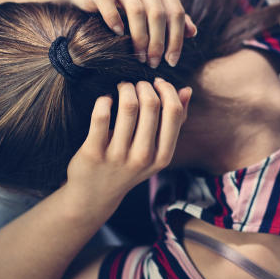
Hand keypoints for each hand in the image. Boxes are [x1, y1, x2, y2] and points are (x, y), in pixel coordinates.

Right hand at [63, 0, 196, 67]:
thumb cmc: (128, 8)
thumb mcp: (153, 12)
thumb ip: (173, 20)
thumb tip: (193, 33)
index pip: (176, 11)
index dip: (176, 39)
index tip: (172, 62)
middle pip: (158, 12)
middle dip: (158, 42)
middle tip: (153, 63)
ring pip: (136, 10)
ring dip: (140, 38)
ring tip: (139, 57)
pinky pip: (108, 4)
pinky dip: (114, 20)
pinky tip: (118, 34)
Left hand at [64, 79, 192, 207]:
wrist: (94, 195)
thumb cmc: (129, 166)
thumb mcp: (155, 151)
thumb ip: (173, 122)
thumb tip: (186, 90)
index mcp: (162, 157)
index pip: (173, 113)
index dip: (166, 90)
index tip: (156, 83)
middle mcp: (142, 157)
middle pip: (151, 105)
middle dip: (143, 86)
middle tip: (135, 85)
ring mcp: (117, 156)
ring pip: (128, 106)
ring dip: (125, 88)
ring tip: (122, 88)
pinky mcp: (93, 152)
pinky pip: (101, 115)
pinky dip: (104, 100)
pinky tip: (105, 100)